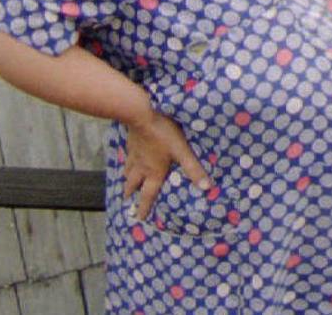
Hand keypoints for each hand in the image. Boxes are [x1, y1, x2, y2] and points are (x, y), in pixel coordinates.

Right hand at [122, 106, 210, 221]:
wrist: (142, 114)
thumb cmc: (164, 134)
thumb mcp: (182, 151)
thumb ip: (193, 169)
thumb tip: (207, 187)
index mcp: (153, 172)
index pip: (148, 194)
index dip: (144, 207)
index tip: (138, 218)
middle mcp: (141, 166)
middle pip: (133, 184)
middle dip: (130, 194)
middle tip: (127, 201)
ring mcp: (134, 154)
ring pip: (127, 170)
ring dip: (127, 179)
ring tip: (125, 182)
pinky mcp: (131, 142)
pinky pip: (127, 156)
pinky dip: (127, 162)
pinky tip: (129, 157)